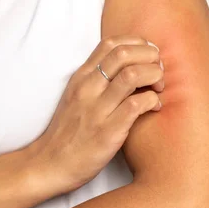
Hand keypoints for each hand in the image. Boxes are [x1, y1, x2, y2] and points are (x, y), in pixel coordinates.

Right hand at [26, 35, 163, 193]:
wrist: (49, 164)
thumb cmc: (67, 133)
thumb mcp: (75, 97)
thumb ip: (96, 80)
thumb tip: (127, 66)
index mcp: (80, 78)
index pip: (111, 43)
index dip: (137, 44)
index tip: (147, 56)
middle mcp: (87, 89)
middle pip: (124, 54)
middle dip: (150, 57)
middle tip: (158, 71)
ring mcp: (96, 110)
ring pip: (132, 75)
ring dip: (154, 76)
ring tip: (158, 87)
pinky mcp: (107, 132)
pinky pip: (136, 105)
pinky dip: (152, 101)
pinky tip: (154, 107)